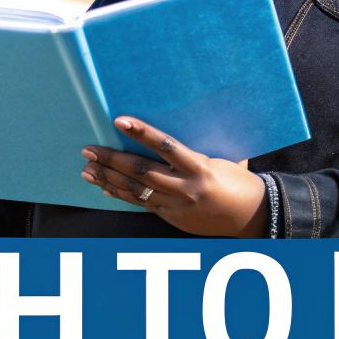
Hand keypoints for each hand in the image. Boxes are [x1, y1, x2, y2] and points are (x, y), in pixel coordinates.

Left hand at [80, 117, 269, 236]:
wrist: (251, 217)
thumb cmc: (240, 182)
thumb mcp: (224, 159)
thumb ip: (200, 146)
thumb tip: (184, 122)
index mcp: (200, 168)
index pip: (165, 146)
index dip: (142, 133)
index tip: (120, 121)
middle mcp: (185, 188)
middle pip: (141, 171)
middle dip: (112, 160)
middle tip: (89, 149)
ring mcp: (176, 205)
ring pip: (136, 190)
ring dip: (108, 178)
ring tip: (87, 168)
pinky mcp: (171, 217)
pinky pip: (141, 204)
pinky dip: (120, 194)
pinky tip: (104, 186)